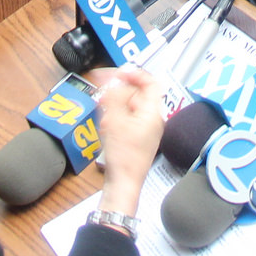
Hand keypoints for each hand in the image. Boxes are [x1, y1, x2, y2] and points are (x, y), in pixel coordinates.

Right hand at [92, 65, 167, 211]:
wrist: (124, 183)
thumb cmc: (124, 157)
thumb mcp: (114, 120)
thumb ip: (115, 96)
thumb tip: (115, 79)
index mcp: (152, 112)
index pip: (150, 82)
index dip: (135, 74)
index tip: (119, 72)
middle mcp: (152, 119)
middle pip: (138, 94)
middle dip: (119, 89)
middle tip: (103, 88)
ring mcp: (145, 130)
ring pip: (130, 107)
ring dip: (115, 102)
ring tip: (102, 107)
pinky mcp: (137, 138)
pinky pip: (127, 119)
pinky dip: (116, 115)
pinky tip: (105, 122)